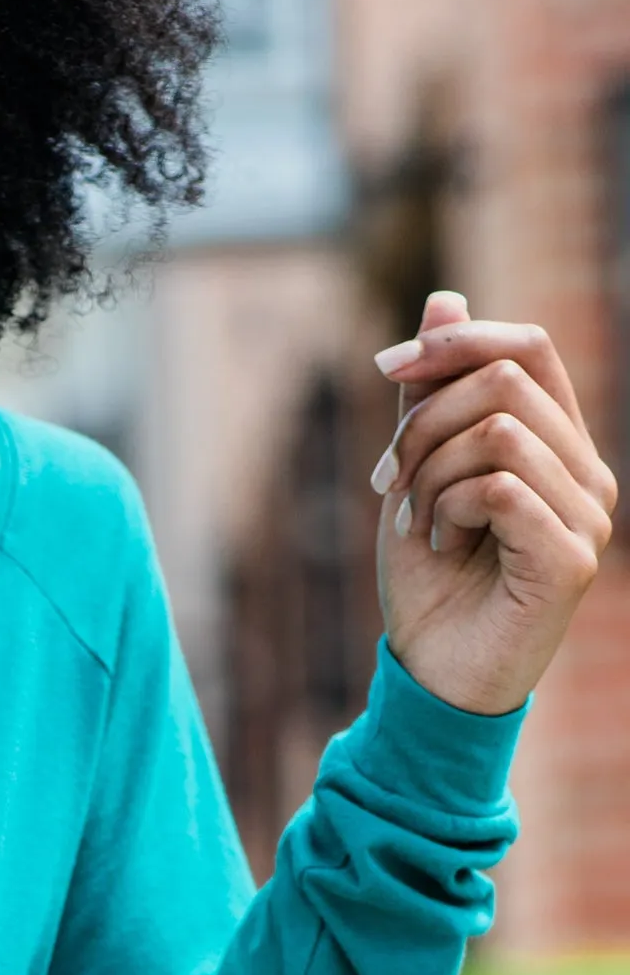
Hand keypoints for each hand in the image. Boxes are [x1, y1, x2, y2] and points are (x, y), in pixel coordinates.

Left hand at [371, 289, 613, 714]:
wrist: (432, 676)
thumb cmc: (430, 581)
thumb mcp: (418, 470)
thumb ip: (433, 394)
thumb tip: (444, 298)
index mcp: (558, 443)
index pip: (529, 346)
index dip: (454, 342)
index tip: (385, 368)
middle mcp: (587, 471)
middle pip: (506, 377)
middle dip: (423, 421)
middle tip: (387, 482)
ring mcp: (588, 514)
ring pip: (499, 429)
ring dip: (429, 473)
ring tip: (415, 524)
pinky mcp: (571, 558)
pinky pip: (499, 487)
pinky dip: (447, 509)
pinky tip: (437, 545)